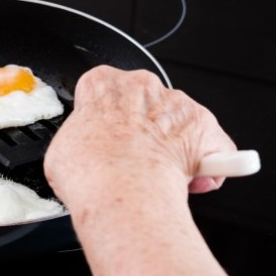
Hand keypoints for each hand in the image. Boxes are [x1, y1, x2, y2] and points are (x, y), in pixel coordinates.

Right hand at [44, 66, 237, 210]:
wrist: (121, 189)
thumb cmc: (90, 171)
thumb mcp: (62, 151)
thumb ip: (79, 142)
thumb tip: (83, 157)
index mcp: (102, 85)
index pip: (103, 89)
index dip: (105, 117)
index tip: (105, 136)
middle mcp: (143, 87)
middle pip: (146, 102)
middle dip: (143, 128)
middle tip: (132, 160)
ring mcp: (176, 104)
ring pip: (179, 122)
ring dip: (175, 146)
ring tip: (159, 176)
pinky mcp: (205, 127)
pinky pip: (214, 145)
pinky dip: (210, 163)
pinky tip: (194, 182)